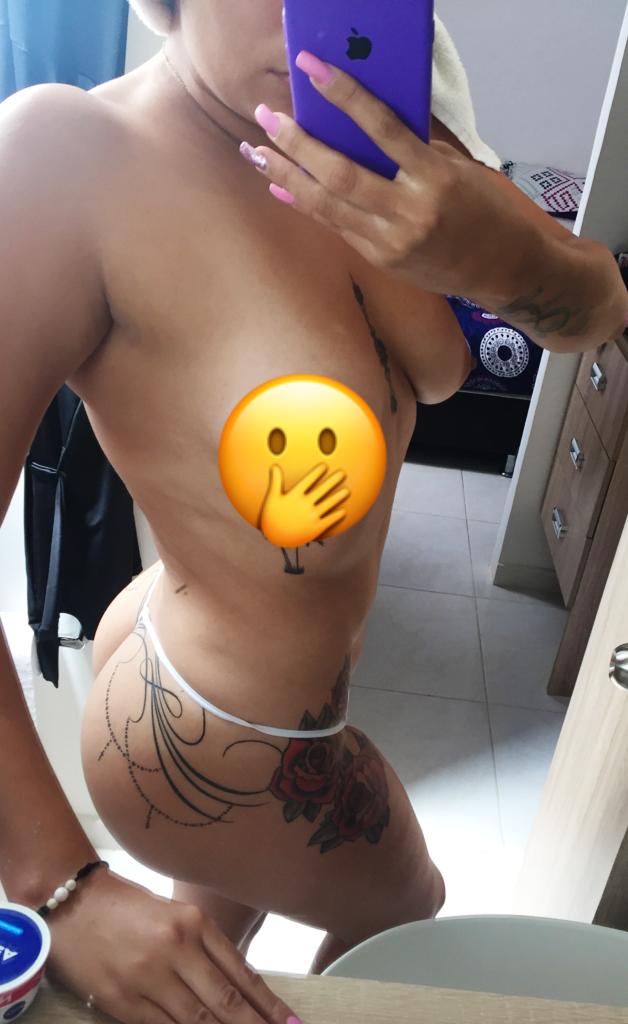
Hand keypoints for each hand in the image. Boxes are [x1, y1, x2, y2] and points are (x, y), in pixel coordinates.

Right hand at [45, 866, 297, 1023]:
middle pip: (224, 1002)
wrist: (73, 902)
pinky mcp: (122, 1001)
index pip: (240, 972)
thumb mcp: (174, 914)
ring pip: (196, 1022)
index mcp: (193, 922)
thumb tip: (237, 987)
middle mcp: (175, 949)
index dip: (267, 1004)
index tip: (288, 1023)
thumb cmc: (125, 905)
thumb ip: (204, 947)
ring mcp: (148, 978)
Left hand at [242, 50, 508, 298]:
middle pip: (340, 174)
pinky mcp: (381, 260)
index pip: (382, 128)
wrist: (501, 268)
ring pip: (327, 205)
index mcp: (434, 178)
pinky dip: (305, 204)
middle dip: (297, 143)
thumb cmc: (482, 210)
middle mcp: (409, 211)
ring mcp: (391, 241)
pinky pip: (335, 226)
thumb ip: (411, 151)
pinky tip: (280, 187)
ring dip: (286, 176)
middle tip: (265, 117)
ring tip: (255, 151)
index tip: (311, 67)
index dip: (344, 95)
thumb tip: (362, 122)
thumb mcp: (455, 170)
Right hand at [259, 462, 347, 546]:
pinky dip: (337, 516)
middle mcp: (304, 505)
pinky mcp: (316, 528)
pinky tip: (343, 511)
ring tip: (347, 491)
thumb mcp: (272, 498)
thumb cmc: (272, 516)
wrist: (276, 538)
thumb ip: (276, 481)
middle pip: (322, 490)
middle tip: (342, 473)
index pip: (308, 481)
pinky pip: (329, 520)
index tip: (324, 466)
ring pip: (328, 504)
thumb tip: (275, 465)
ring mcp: (311, 516)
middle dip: (333, 481)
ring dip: (339, 497)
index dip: (317, 473)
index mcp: (294, 496)